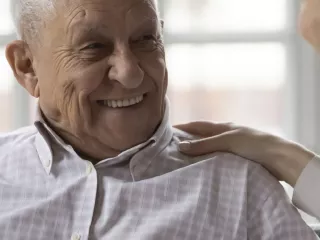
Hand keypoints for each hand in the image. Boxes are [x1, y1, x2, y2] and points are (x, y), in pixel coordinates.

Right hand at [175, 121, 314, 186]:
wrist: (279, 157)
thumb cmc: (253, 144)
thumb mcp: (226, 141)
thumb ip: (204, 144)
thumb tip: (180, 146)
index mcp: (223, 127)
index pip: (198, 125)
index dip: (183, 127)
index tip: (167, 130)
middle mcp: (225, 135)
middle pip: (202, 136)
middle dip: (188, 140)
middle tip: (171, 147)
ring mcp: (231, 147)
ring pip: (209, 149)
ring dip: (198, 153)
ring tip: (183, 160)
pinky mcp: (237, 159)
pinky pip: (217, 159)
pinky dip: (208, 162)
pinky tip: (202, 168)